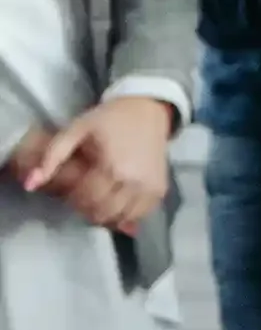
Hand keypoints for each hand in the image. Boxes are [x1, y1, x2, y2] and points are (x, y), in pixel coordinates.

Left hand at [16, 96, 174, 232]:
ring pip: (122, 218)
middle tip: (84, 194)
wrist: (148, 111)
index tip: (72, 187)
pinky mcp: (160, 190)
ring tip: (100, 198)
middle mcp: (134, 182)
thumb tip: (31, 184)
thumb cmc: (109, 119)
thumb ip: (52, 157)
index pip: (86, 201)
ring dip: (107, 214)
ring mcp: (149, 188)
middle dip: (88, 209)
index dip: (73, 199)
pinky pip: (141, 215)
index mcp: (112, 167)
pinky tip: (117, 202)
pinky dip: (126, 214)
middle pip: (104, 213)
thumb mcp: (75, 130)